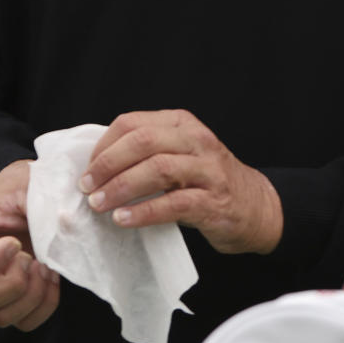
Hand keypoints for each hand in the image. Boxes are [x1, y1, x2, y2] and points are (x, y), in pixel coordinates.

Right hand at [0, 159, 59, 330]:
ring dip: (31, 296)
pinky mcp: (14, 301)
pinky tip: (52, 277)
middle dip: (12, 284)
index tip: (15, 243)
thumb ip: (39, 200)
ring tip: (45, 267)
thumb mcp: (26, 183)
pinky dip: (44, 305)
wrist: (32, 198)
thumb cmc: (23, 187)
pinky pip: (25, 323)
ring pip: (0, 317)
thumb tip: (65, 222)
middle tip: (32, 259)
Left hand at [79, 109, 282, 254]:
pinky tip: (123, 220)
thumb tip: (96, 167)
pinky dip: (143, 212)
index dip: (104, 146)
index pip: (133, 123)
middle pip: (143, 141)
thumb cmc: (208, 181)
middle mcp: (197, 140)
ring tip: (99, 204)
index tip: (86, 169)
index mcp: (182, 123)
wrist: (256, 207)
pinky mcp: (214, 202)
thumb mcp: (181, 154)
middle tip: (87, 187)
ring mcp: (208, 170)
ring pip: (158, 169)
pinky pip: (174, 204)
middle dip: (108, 164)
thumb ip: (148, 152)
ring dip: (121, 187)